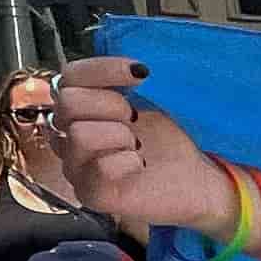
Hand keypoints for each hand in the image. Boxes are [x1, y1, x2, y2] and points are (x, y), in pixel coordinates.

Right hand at [51, 59, 235, 238]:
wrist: (193, 180)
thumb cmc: (166, 141)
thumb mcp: (147, 101)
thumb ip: (123, 82)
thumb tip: (126, 67)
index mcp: (80, 108)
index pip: (69, 76)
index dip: (102, 69)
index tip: (140, 73)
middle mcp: (69, 135)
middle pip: (67, 102)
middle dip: (109, 103)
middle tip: (134, 117)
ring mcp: (76, 166)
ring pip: (79, 134)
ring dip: (119, 134)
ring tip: (137, 145)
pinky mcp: (90, 193)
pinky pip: (97, 168)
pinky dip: (126, 161)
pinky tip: (139, 164)